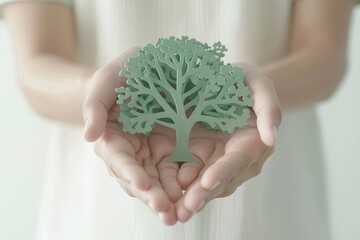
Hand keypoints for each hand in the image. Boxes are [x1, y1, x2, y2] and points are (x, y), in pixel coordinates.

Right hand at [82, 48, 181, 224]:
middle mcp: (132, 151)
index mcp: (113, 137)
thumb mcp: (108, 79)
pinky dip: (183, 186)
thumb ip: (95, 104)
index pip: (118, 158)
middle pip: (138, 178)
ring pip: (157, 182)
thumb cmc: (124, 72)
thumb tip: (89, 135)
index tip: (142, 184)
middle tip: (164, 210)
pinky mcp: (172, 152)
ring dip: (167, 199)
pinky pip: (177, 172)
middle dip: (150, 195)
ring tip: (178, 214)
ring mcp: (152, 154)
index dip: (129, 172)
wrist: (148, 69)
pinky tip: (194, 197)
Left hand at [175, 63, 281, 221]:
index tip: (208, 181)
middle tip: (186, 208)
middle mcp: (233, 158)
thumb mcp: (258, 85)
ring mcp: (213, 160)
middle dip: (202, 195)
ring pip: (202, 184)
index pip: (238, 160)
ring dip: (188, 199)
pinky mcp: (195, 158)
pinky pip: (186, 175)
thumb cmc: (243, 81)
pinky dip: (176, 187)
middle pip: (219, 180)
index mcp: (250, 143)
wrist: (223, 82)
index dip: (223, 171)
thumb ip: (269, 109)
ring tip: (174, 211)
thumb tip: (272, 139)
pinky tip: (163, 197)